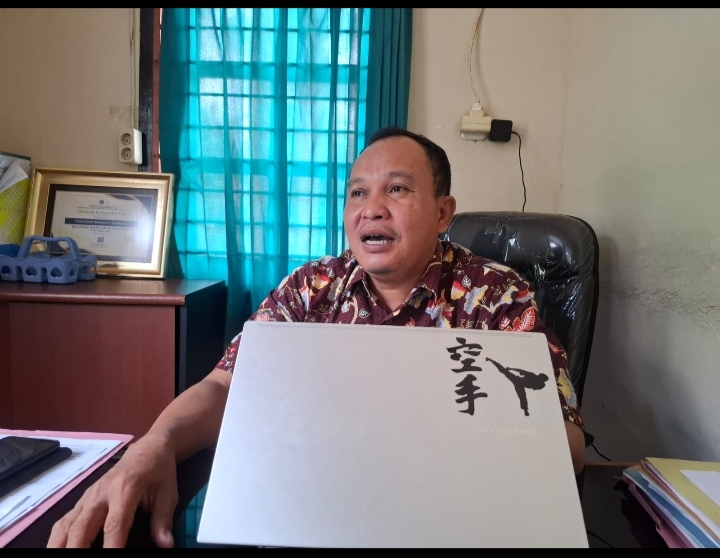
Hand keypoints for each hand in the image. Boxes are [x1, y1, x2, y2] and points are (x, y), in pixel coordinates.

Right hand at [47, 435, 178, 547]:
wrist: (148, 449)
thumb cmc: (159, 471)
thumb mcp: (168, 493)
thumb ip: (163, 520)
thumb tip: (166, 545)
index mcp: (125, 488)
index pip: (114, 524)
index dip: (111, 547)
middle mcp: (101, 492)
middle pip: (82, 527)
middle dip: (77, 550)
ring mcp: (88, 496)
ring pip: (66, 524)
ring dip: (60, 545)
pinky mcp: (82, 499)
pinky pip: (64, 521)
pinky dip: (57, 538)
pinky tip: (57, 548)